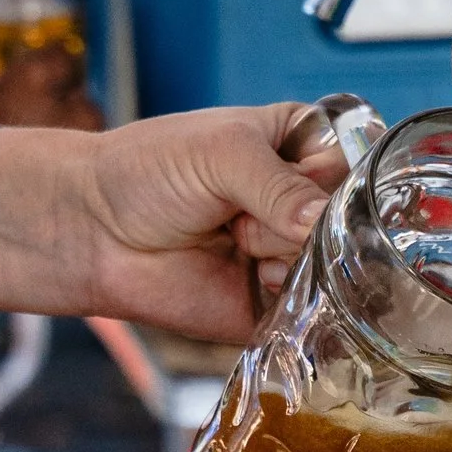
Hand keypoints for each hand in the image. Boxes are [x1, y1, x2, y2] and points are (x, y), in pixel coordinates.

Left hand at [0, 104, 344, 342]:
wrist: (94, 229)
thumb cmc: (147, 171)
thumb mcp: (219, 151)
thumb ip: (278, 182)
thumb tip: (322, 222)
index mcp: (299, 143)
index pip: (357, 159)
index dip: (330, 175)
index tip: (288, 174)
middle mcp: (304, 198)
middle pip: (351, 216)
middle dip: (300, 219)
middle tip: (243, 213)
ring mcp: (294, 251)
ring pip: (336, 262)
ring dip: (287, 254)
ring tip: (236, 240)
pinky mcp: (279, 301)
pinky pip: (314, 308)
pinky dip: (289, 294)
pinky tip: (253, 276)